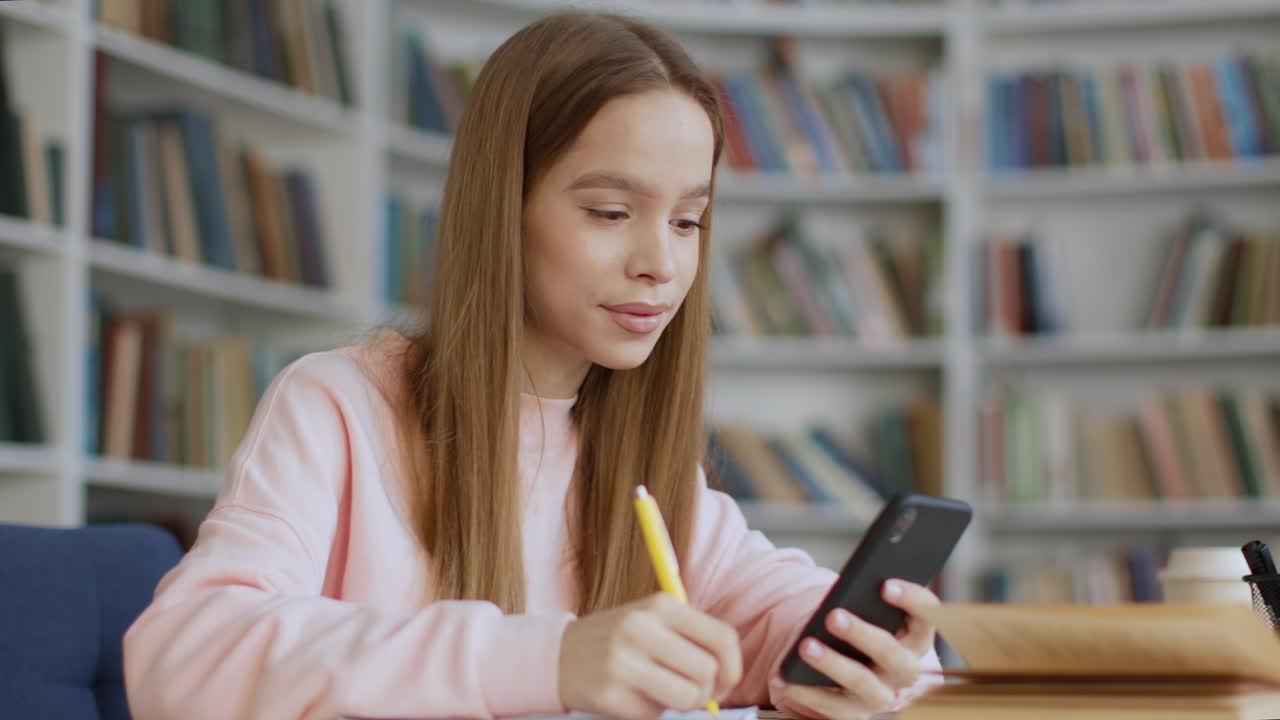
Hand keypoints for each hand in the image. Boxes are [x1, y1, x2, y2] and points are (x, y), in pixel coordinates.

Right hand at [559, 591, 743, 719]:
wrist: (559, 654)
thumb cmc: (619, 638)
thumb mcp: (654, 620)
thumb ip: (693, 638)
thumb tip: (728, 674)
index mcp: (661, 605)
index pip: (722, 637)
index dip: (733, 666)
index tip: (724, 680)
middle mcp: (642, 628)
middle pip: (707, 671)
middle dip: (707, 690)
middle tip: (692, 691)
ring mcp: (623, 662)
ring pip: (688, 698)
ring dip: (683, 704)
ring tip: (665, 693)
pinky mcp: (610, 695)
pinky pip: (656, 716)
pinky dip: (652, 712)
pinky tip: (633, 695)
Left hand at [768, 580, 939, 719]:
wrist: (848, 663)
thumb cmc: (858, 622)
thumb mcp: (866, 610)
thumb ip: (864, 599)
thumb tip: (846, 589)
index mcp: (914, 638)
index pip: (928, 617)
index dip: (913, 601)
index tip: (886, 585)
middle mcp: (904, 670)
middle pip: (892, 654)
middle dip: (863, 634)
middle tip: (834, 615)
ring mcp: (880, 695)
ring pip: (862, 683)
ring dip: (832, 663)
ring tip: (805, 645)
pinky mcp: (854, 714)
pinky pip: (831, 707)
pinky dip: (804, 691)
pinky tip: (783, 676)